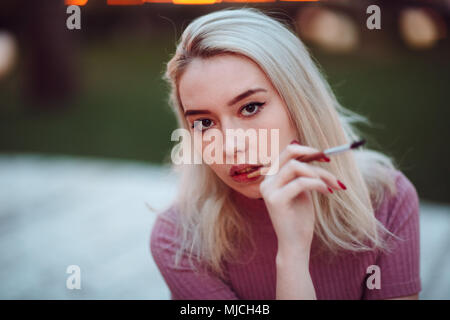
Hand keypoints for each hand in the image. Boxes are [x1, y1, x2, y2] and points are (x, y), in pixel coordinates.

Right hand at [259, 140, 344, 255]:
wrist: (295, 244)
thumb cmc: (300, 219)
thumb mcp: (302, 191)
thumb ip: (302, 174)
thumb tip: (313, 153)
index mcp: (272, 177)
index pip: (287, 152)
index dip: (307, 150)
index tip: (325, 156)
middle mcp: (267, 181)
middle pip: (289, 152)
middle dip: (312, 153)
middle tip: (329, 160)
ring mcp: (269, 190)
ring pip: (296, 167)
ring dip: (319, 173)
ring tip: (332, 185)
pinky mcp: (276, 200)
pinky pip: (301, 182)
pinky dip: (318, 184)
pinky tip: (326, 192)